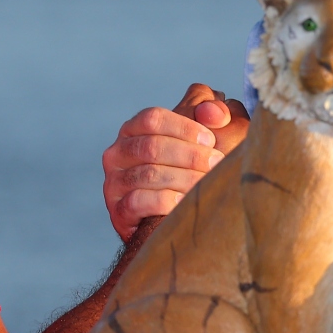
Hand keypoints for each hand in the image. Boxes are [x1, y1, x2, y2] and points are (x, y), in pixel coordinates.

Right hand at [102, 83, 250, 240]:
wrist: (173, 220)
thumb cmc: (192, 168)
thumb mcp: (203, 138)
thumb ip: (215, 114)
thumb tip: (214, 112)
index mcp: (134, 129)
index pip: (153, 118)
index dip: (183, 126)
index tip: (210, 139)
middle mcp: (118, 153)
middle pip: (151, 146)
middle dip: (189, 154)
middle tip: (217, 162)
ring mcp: (114, 182)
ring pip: (148, 174)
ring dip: (183, 178)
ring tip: (206, 183)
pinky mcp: (118, 211)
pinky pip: (137, 201)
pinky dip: (164, 201)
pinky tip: (182, 201)